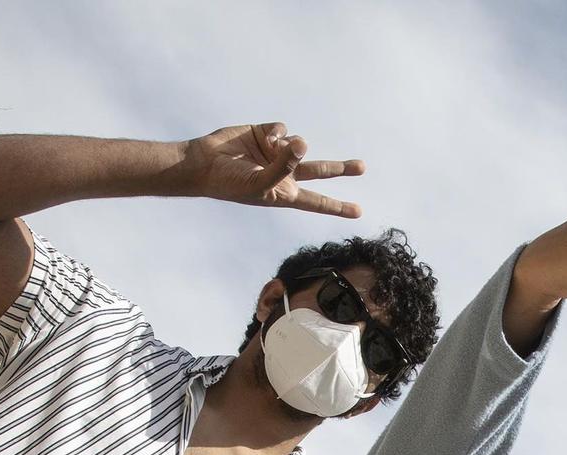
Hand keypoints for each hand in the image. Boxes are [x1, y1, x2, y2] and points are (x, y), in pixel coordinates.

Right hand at [181, 123, 363, 216]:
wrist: (204, 163)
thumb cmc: (231, 182)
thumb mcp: (261, 182)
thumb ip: (285, 165)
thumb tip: (304, 144)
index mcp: (285, 193)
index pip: (318, 202)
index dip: (338, 207)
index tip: (358, 212)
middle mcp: (285, 173)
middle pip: (321, 171)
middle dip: (341, 168)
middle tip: (362, 167)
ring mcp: (276, 153)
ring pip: (299, 144)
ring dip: (290, 146)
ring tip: (272, 150)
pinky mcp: (267, 134)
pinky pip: (283, 130)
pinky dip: (278, 133)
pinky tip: (266, 138)